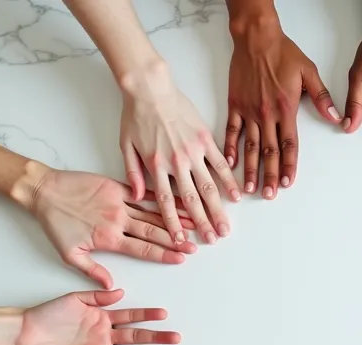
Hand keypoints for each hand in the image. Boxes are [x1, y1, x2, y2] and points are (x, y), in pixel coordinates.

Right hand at [12, 289, 178, 344]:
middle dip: (156, 337)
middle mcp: (102, 337)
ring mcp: (95, 320)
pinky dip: (114, 297)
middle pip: (135, 336)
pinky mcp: (84, 303)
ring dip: (144, 317)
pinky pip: (102, 300)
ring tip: (164, 316)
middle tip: (177, 337)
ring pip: (126, 318)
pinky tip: (127, 296)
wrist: (17, 337)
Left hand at [31, 168, 196, 288]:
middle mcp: (118, 221)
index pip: (143, 249)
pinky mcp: (116, 187)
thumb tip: (111, 287)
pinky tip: (175, 199)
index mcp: (109, 238)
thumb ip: (92, 270)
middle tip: (195, 246)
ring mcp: (119, 202)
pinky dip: (161, 197)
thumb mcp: (68, 254)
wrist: (44, 191)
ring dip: (174, 219)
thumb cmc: (54, 223)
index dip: (164, 255)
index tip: (180, 259)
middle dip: (176, 240)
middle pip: (154, 232)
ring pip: (153, 213)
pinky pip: (143, 194)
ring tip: (194, 224)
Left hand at [119, 64, 238, 244]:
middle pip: (192, 200)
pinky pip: (220, 164)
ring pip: (209, 186)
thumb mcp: (125, 145)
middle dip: (203, 223)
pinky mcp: (205, 139)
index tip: (181, 240)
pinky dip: (229, 181)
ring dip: (218, 209)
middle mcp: (177, 162)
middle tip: (213, 239)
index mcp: (156, 166)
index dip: (174, 224)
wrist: (150, 87)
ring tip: (226, 226)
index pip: (166, 203)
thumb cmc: (136, 114)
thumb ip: (132, 173)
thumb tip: (138, 196)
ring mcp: (193, 151)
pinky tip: (236, 195)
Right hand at [226, 18, 339, 199]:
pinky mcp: (235, 104)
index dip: (289, 166)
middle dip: (270, 175)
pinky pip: (231, 130)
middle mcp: (267, 114)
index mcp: (286, 109)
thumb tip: (335, 117)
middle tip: (269, 194)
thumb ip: (321, 98)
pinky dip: (230, 147)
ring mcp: (249, 111)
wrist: (256, 39)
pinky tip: (230, 163)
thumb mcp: (309, 72)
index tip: (288, 183)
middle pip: (269, 151)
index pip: (289, 145)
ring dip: (250, 168)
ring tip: (248, 188)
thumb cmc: (283, 53)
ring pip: (249, 146)